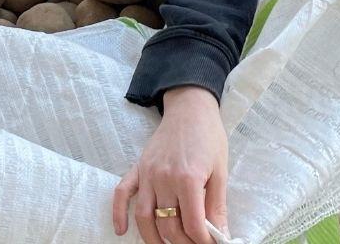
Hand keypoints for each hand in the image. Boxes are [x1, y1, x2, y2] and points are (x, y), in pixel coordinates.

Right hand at [113, 86, 228, 243]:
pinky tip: (122, 230)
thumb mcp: (220, 173)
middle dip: (182, 242)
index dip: (202, 240)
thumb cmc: (209, 138)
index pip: (192, 223)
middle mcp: (163, 179)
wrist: (190, 110)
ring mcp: (147, 174)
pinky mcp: (137, 168)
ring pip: (144, 216)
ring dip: (153, 238)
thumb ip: (217, 206)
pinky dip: (118, 213)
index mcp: (188, 179)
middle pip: (168, 224)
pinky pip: (122, 193)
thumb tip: (221, 235)